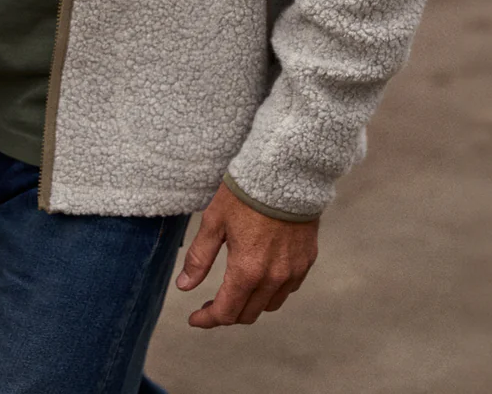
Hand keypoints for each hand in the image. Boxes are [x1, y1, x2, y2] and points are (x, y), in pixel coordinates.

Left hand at [175, 181, 317, 326]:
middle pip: (248, 314)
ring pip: (269, 305)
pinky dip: (271, 290)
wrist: (286, 172)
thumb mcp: (214, 222)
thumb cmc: (245, 193)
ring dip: (250, 304)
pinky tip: (260, 276)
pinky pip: (288, 288)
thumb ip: (200, 258)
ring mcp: (293, 271)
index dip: (207, 319)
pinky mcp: (307, 261)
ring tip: (234, 290)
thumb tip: (184, 287)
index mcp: (247, 270)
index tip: (194, 318)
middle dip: (226, 314)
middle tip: (209, 303)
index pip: (226, 312)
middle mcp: (273, 278)